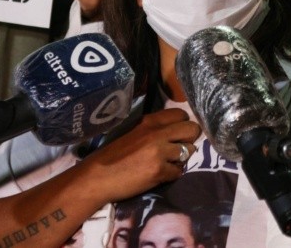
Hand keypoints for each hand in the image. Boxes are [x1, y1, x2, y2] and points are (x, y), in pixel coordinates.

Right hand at [78, 108, 200, 202]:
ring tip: (168, 163)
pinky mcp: (159, 171)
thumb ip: (154, 129)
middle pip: (192, 129)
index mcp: (149, 121)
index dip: (183, 124)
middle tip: (180, 148)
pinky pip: (178, 171)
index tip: (178, 133)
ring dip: (181, 158)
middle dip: (190, 139)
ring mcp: (159, 152)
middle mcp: (157, 133)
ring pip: (189, 151)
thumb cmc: (113, 154)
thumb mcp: (133, 132)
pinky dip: (172, 174)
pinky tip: (160, 175)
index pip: (181, 114)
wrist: (98, 177)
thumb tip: (176, 132)